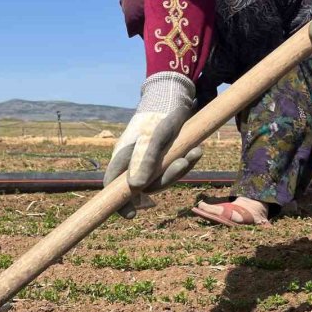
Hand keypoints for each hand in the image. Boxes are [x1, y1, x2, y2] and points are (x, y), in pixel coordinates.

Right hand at [105, 72, 199, 217]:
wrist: (173, 96)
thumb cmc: (158, 115)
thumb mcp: (154, 137)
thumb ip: (146, 161)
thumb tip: (137, 188)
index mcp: (122, 157)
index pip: (114, 186)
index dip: (120, 203)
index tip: (131, 216)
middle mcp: (134, 162)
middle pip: (144, 186)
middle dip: (166, 179)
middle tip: (183, 163)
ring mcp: (149, 161)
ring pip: (162, 178)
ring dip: (179, 169)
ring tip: (194, 152)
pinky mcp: (164, 157)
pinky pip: (173, 168)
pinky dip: (186, 162)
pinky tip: (197, 150)